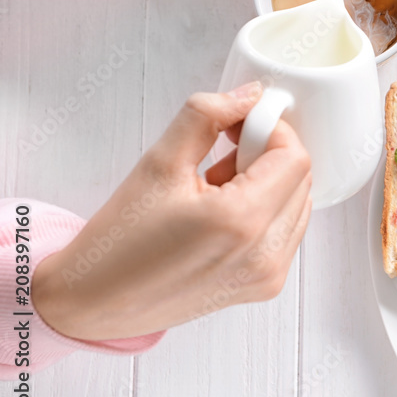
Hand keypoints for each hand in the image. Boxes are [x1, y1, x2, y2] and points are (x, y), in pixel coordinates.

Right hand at [32, 82, 311, 340]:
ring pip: (298, 203)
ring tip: (216, 186)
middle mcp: (264, 255)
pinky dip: (266, 211)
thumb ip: (207, 116)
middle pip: (300, 179)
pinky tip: (223, 212)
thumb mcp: (159, 162)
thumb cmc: (119, 241)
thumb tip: (249, 95)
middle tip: (222, 151)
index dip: (272, 130)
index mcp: (240, 222)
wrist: (96, 302)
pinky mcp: (265, 286)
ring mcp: (268, 275)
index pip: (294, 157)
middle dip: (268, 154)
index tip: (241, 123)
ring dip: (269, 183)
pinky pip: (287, 231)